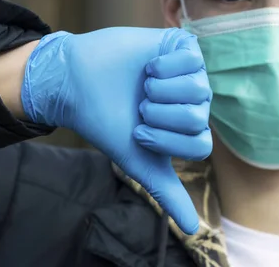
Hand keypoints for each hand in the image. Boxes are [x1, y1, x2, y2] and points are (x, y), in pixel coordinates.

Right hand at [21, 27, 211, 234]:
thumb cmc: (108, 121)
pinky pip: (192, 59)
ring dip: (160, 90)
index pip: (200, 145)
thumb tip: (193, 230)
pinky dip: (163, 65)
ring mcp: (191, 74)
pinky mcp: (183, 47)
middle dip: (159, 114)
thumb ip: (167, 193)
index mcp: (187, 130)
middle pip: (197, 116)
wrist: (78, 82)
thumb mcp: (138, 160)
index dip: (165, 140)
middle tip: (139, 106)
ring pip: (198, 89)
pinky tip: (148, 66)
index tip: (139, 132)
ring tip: (143, 85)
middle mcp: (194, 103)